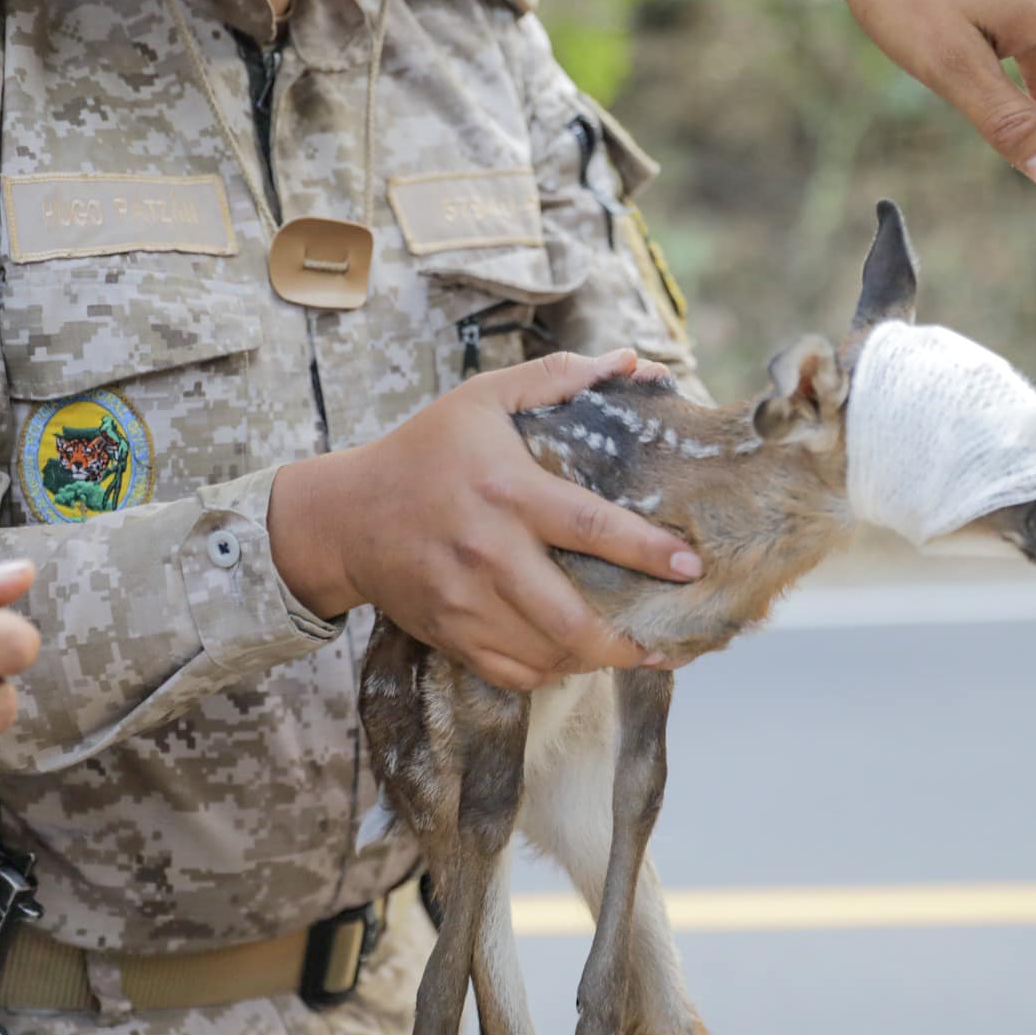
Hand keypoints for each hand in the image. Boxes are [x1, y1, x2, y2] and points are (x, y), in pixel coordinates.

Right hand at [270, 349, 700, 690]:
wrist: (344, 517)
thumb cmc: (424, 452)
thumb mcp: (483, 399)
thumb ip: (556, 378)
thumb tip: (631, 361)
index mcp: (507, 492)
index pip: (593, 529)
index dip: (649, 552)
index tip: (691, 566)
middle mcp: (489, 553)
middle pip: (573, 619)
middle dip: (630, 640)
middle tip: (671, 638)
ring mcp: (467, 603)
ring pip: (549, 654)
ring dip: (598, 659)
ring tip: (634, 649)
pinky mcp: (451, 636)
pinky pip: (514, 673)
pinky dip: (553, 672)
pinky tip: (575, 657)